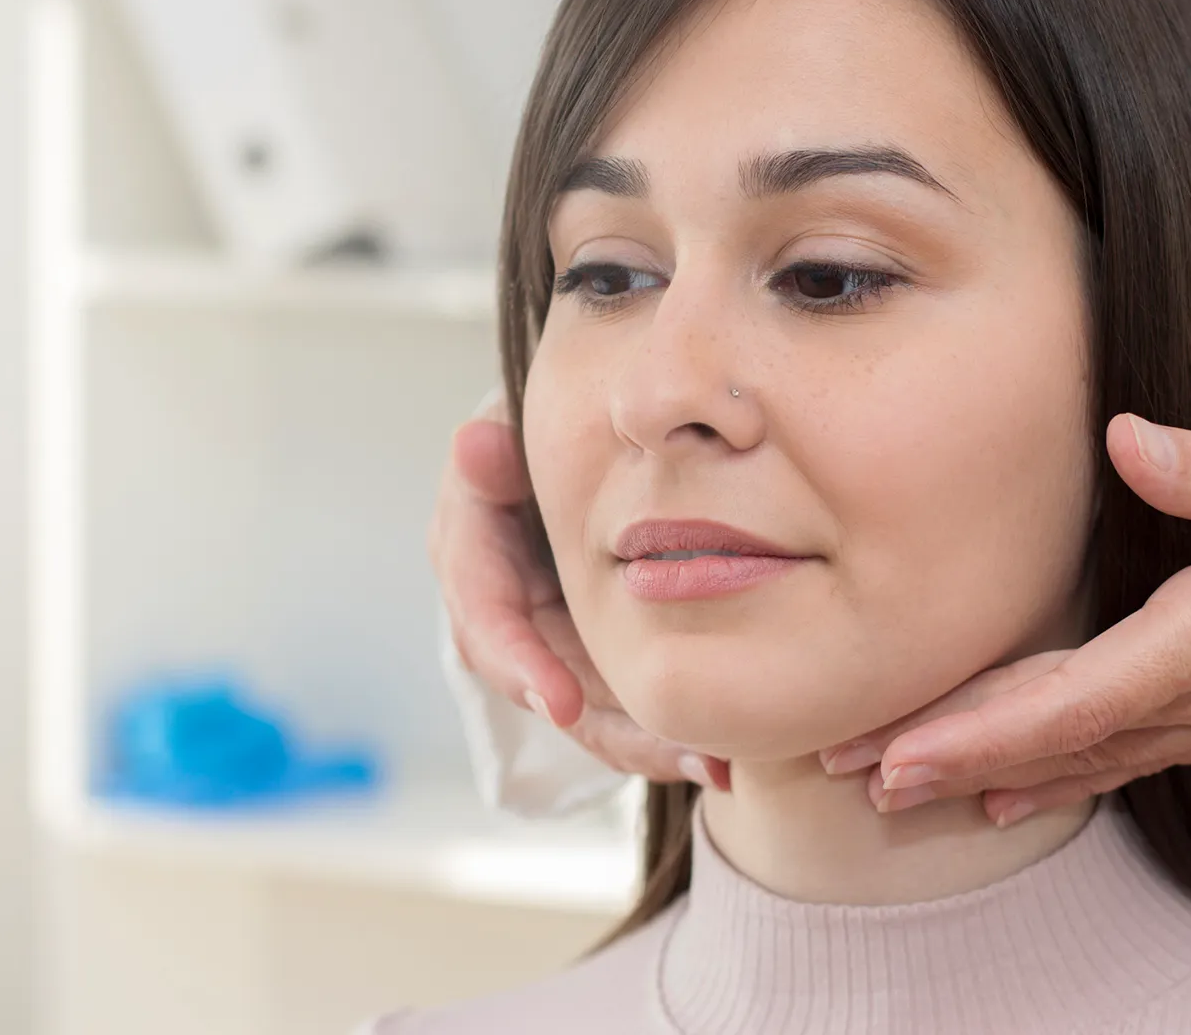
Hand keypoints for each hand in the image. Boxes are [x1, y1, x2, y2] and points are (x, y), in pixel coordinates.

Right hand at [427, 395, 727, 789]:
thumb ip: (497, 446)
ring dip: (645, 744)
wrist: (587, 438)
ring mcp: (549, 635)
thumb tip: (473, 444)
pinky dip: (662, 731)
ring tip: (711, 765)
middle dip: (607, 728)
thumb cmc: (548, 425)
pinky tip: (719, 760)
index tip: (561, 702)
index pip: (485, 618)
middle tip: (673, 754)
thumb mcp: (513, 425)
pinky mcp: (590, 650)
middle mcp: (503, 607)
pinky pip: (621, 702)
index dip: (519, 662)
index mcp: (471, 551)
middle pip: (546, 688)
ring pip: (588, 710)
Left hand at [820, 413, 1190, 825]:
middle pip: (1066, 738)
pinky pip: (1137, 752)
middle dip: (957, 760)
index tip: (906, 752)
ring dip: (997, 772)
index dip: (986, 729)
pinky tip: (1020, 789)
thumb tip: (1127, 441)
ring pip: (1095, 755)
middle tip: (857, 774)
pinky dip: (1066, 771)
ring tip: (906, 788)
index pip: (1084, 694)